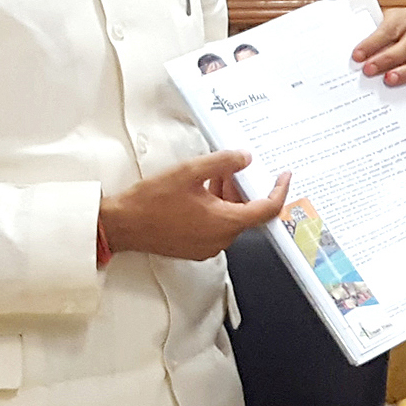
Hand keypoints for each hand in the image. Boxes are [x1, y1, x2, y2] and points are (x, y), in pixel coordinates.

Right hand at [100, 150, 288, 260]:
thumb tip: (245, 158)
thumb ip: (222, 163)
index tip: (284, 177)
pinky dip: (217, 207)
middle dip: (244, 186)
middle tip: (235, 166)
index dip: (280, 191)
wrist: (121, 226)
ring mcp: (207, 246)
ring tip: (215, 173)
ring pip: (231, 218)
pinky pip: (217, 225)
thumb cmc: (150, 203)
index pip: (266, 210)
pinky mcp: (195, 247)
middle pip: (247, 212)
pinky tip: (203, 189)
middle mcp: (220, 240)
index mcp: (224, 223)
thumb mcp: (190, 172)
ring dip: (229, 195)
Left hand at [352, 7, 405, 95]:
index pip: (389, 28)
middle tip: (369, 70)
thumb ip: (354, 35)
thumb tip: (339, 47)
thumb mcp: (362, 28)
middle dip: (387, 59)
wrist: (379, 41)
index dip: (373, 42)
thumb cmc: (371, 33)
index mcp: (400, 18)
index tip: (357, 55)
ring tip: (390, 80)